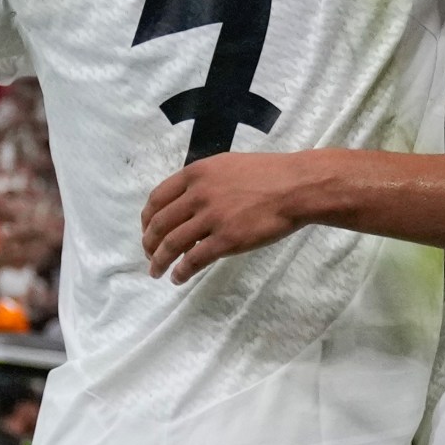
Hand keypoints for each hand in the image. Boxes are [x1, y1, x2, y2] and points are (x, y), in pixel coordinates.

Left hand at [141, 151, 326, 282]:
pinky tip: (179, 278)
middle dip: (149, 243)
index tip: (147, 231)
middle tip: (149, 255)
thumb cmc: (268, 174)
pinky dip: (181, 271)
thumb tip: (188, 202)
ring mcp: (211, 217)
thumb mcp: (227, 166)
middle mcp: (198, 194)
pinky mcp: (227, 239)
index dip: (147, 219)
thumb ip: (204, 182)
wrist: (297, 187)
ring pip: (172, 244)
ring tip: (157, 272)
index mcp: (196, 174)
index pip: (157, 198)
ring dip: (159, 261)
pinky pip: (194, 259)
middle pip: (160, 223)